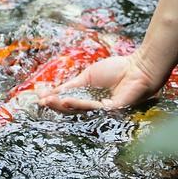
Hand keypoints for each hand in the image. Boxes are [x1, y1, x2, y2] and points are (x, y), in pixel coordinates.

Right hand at [38, 55, 164, 112]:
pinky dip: (79, 104)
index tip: (39, 96)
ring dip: (62, 106)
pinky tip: (66, 100)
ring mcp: (102, 111)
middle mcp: (93, 108)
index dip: (53, 100)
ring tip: (48, 102)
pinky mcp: (111, 111)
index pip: (67, 103)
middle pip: (70, 110)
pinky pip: (92, 108)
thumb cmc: (116, 69)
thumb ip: (72, 85)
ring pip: (79, 112)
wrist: (138, 67)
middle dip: (54, 106)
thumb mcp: (87, 76)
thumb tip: (54, 91)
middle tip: (41, 101)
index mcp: (87, 99)